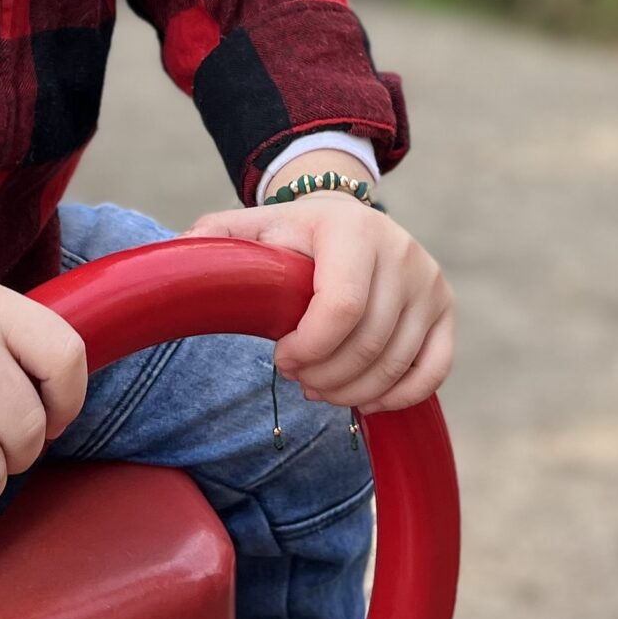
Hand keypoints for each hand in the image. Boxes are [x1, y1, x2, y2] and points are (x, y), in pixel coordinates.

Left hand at [186, 192, 455, 412]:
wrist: (347, 221)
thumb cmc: (289, 236)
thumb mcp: (250, 229)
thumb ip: (213, 240)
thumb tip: (171, 255)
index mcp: (350, 229)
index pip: (340, 307)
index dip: (309, 349)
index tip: (281, 358)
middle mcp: (400, 250)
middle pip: (368, 345)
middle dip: (326, 377)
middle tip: (299, 379)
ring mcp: (429, 280)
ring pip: (397, 364)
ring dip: (353, 391)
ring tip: (322, 388)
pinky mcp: (446, 307)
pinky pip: (433, 370)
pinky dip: (398, 395)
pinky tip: (364, 397)